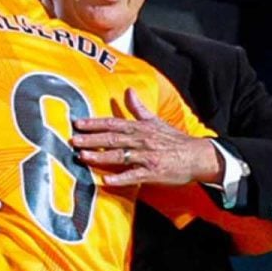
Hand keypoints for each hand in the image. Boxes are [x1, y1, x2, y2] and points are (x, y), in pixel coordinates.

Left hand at [71, 88, 223, 187]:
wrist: (197, 156)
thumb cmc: (175, 140)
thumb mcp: (157, 121)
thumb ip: (139, 107)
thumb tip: (128, 90)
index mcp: (141, 128)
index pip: (114, 123)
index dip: (95, 123)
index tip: (78, 123)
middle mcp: (142, 140)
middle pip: (113, 138)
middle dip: (92, 139)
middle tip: (74, 139)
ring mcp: (146, 157)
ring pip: (120, 156)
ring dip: (100, 156)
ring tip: (82, 156)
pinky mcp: (152, 173)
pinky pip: (133, 176)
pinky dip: (120, 178)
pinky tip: (105, 180)